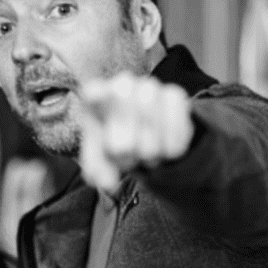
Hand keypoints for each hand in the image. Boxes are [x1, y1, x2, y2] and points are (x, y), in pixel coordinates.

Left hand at [79, 72, 193, 192]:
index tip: (100, 111)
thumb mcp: (101, 159)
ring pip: (149, 116)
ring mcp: (149, 86)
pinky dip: (171, 145)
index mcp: (95, 95)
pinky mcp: (174, 95)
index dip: (97, 100)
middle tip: (127, 161)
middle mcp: (122, 84)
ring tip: (147, 156)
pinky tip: (167, 152)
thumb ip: (98, 170)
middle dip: (123, 144)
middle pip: (121, 107)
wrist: (146, 136)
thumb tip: (107, 184)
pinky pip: (175, 121)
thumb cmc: (114, 142)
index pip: (93, 92)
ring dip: (148, 148)